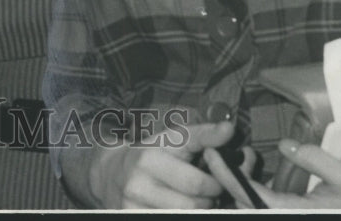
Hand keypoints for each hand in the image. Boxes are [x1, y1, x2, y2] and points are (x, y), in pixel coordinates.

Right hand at [90, 120, 235, 208]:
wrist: (111, 173)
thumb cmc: (152, 154)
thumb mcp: (173, 139)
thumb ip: (203, 135)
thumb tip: (230, 128)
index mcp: (150, 157)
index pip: (195, 178)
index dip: (215, 181)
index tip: (219, 176)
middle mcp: (139, 181)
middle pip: (193, 202)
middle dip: (210, 198)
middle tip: (211, 192)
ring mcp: (133, 204)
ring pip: (184, 215)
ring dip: (198, 210)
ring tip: (197, 200)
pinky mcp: (131, 217)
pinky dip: (181, 216)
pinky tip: (180, 207)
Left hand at [206, 138, 340, 208]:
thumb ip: (315, 159)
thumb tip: (285, 144)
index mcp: (298, 212)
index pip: (252, 196)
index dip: (228, 176)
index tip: (211, 154)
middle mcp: (290, 218)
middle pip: (244, 205)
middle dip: (226, 181)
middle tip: (216, 153)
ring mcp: (290, 218)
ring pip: (252, 209)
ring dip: (237, 188)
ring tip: (230, 161)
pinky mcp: (293, 215)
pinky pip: (264, 208)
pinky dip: (251, 193)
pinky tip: (249, 175)